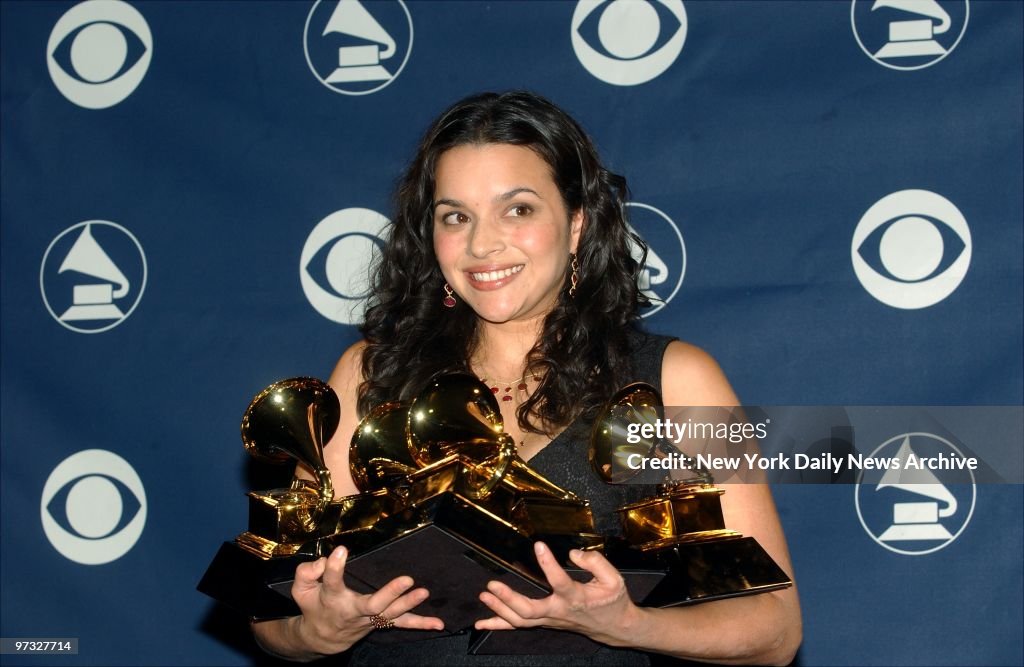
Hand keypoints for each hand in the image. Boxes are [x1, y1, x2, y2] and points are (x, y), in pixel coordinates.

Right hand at [290, 545, 443, 655]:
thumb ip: (307, 572)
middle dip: (390, 593)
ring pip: (391, 614)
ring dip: (408, 604)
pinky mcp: (381, 622)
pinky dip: (421, 624)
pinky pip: (402, 624)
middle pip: (372, 604)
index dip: (334, 568)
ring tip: (424, 592)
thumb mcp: (300, 589)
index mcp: (332, 598)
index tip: (340, 551)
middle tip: (407, 579)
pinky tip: (439, 623)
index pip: (331, 582)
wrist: (322, 638)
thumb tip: (325, 559)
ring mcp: (370, 619)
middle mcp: (353, 611)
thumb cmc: (313, 606)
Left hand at [474, 542, 643, 646]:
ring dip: (499, 610)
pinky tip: (481, 623)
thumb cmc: (613, 600)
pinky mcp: (545, 622)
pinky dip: (499, 624)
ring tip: (484, 596)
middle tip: (492, 586)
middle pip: (530, 610)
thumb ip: (595, 562)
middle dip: (509, 598)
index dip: (549, 564)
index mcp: (576, 597)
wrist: (615, 627)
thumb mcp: (614, 579)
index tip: (540, 546)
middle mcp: (560, 611)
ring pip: (521, 620)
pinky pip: (519, 626)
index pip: (560, 582)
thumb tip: (572, 553)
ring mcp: (550, 619)